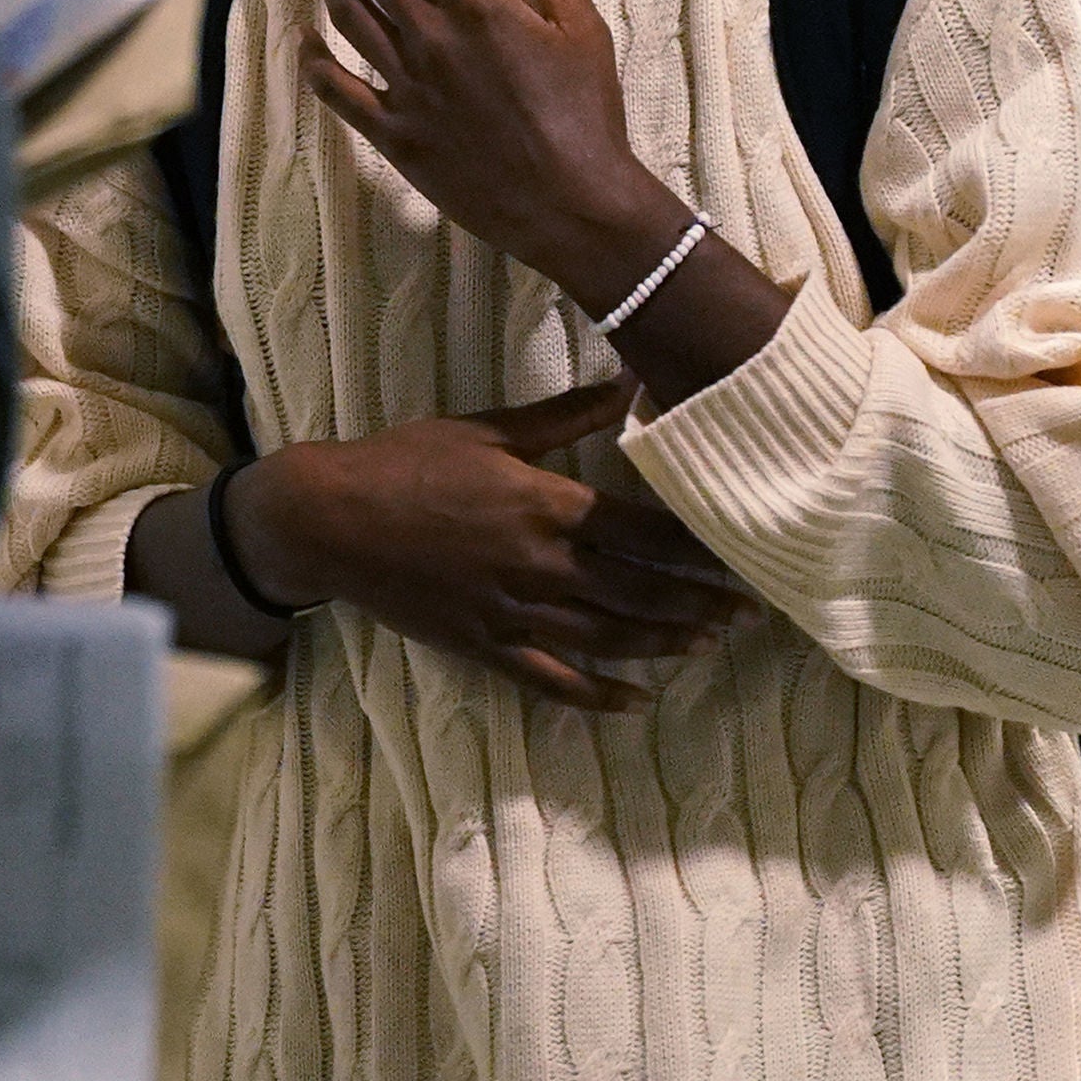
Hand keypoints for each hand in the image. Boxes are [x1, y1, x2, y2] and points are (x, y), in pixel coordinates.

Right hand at [223, 380, 752, 711]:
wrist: (330, 518)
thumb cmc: (407, 463)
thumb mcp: (488, 427)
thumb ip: (565, 414)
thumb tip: (629, 378)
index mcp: (544, 505)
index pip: (641, 532)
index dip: (695, 548)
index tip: (739, 551)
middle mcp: (538, 564)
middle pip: (638, 591)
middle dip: (698, 601)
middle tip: (749, 608)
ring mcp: (512, 611)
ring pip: (606, 638)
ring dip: (664, 643)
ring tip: (709, 643)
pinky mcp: (485, 644)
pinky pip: (552, 680)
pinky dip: (597, 696)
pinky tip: (636, 702)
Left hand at [298, 0, 670, 304]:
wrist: (573, 205)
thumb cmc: (588, 115)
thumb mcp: (584, 31)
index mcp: (481, 5)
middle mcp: (434, 37)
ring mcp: (407, 85)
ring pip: (350, 16)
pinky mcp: (394, 132)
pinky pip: (338, 90)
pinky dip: (314, 62)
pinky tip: (303, 41)